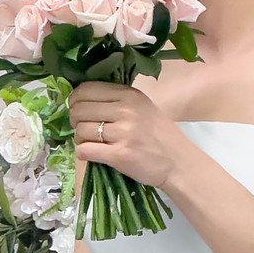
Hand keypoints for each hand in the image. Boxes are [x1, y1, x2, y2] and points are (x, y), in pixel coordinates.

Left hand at [70, 83, 191, 192]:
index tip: (78, 109)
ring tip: (90, 142)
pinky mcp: (119, 155)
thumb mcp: (143, 107)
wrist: (178, 163)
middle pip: (80, 109)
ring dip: (80, 138)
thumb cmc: (159, 136)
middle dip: (75, 120)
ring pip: (80, 130)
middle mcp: (125, 110)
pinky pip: (85, 150)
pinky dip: (83, 152)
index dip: (75, 100)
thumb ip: (117, 100)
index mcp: (130, 95)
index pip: (87, 89)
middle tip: (83, 128)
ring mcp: (122, 133)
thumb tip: (82, 100)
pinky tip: (91, 154)